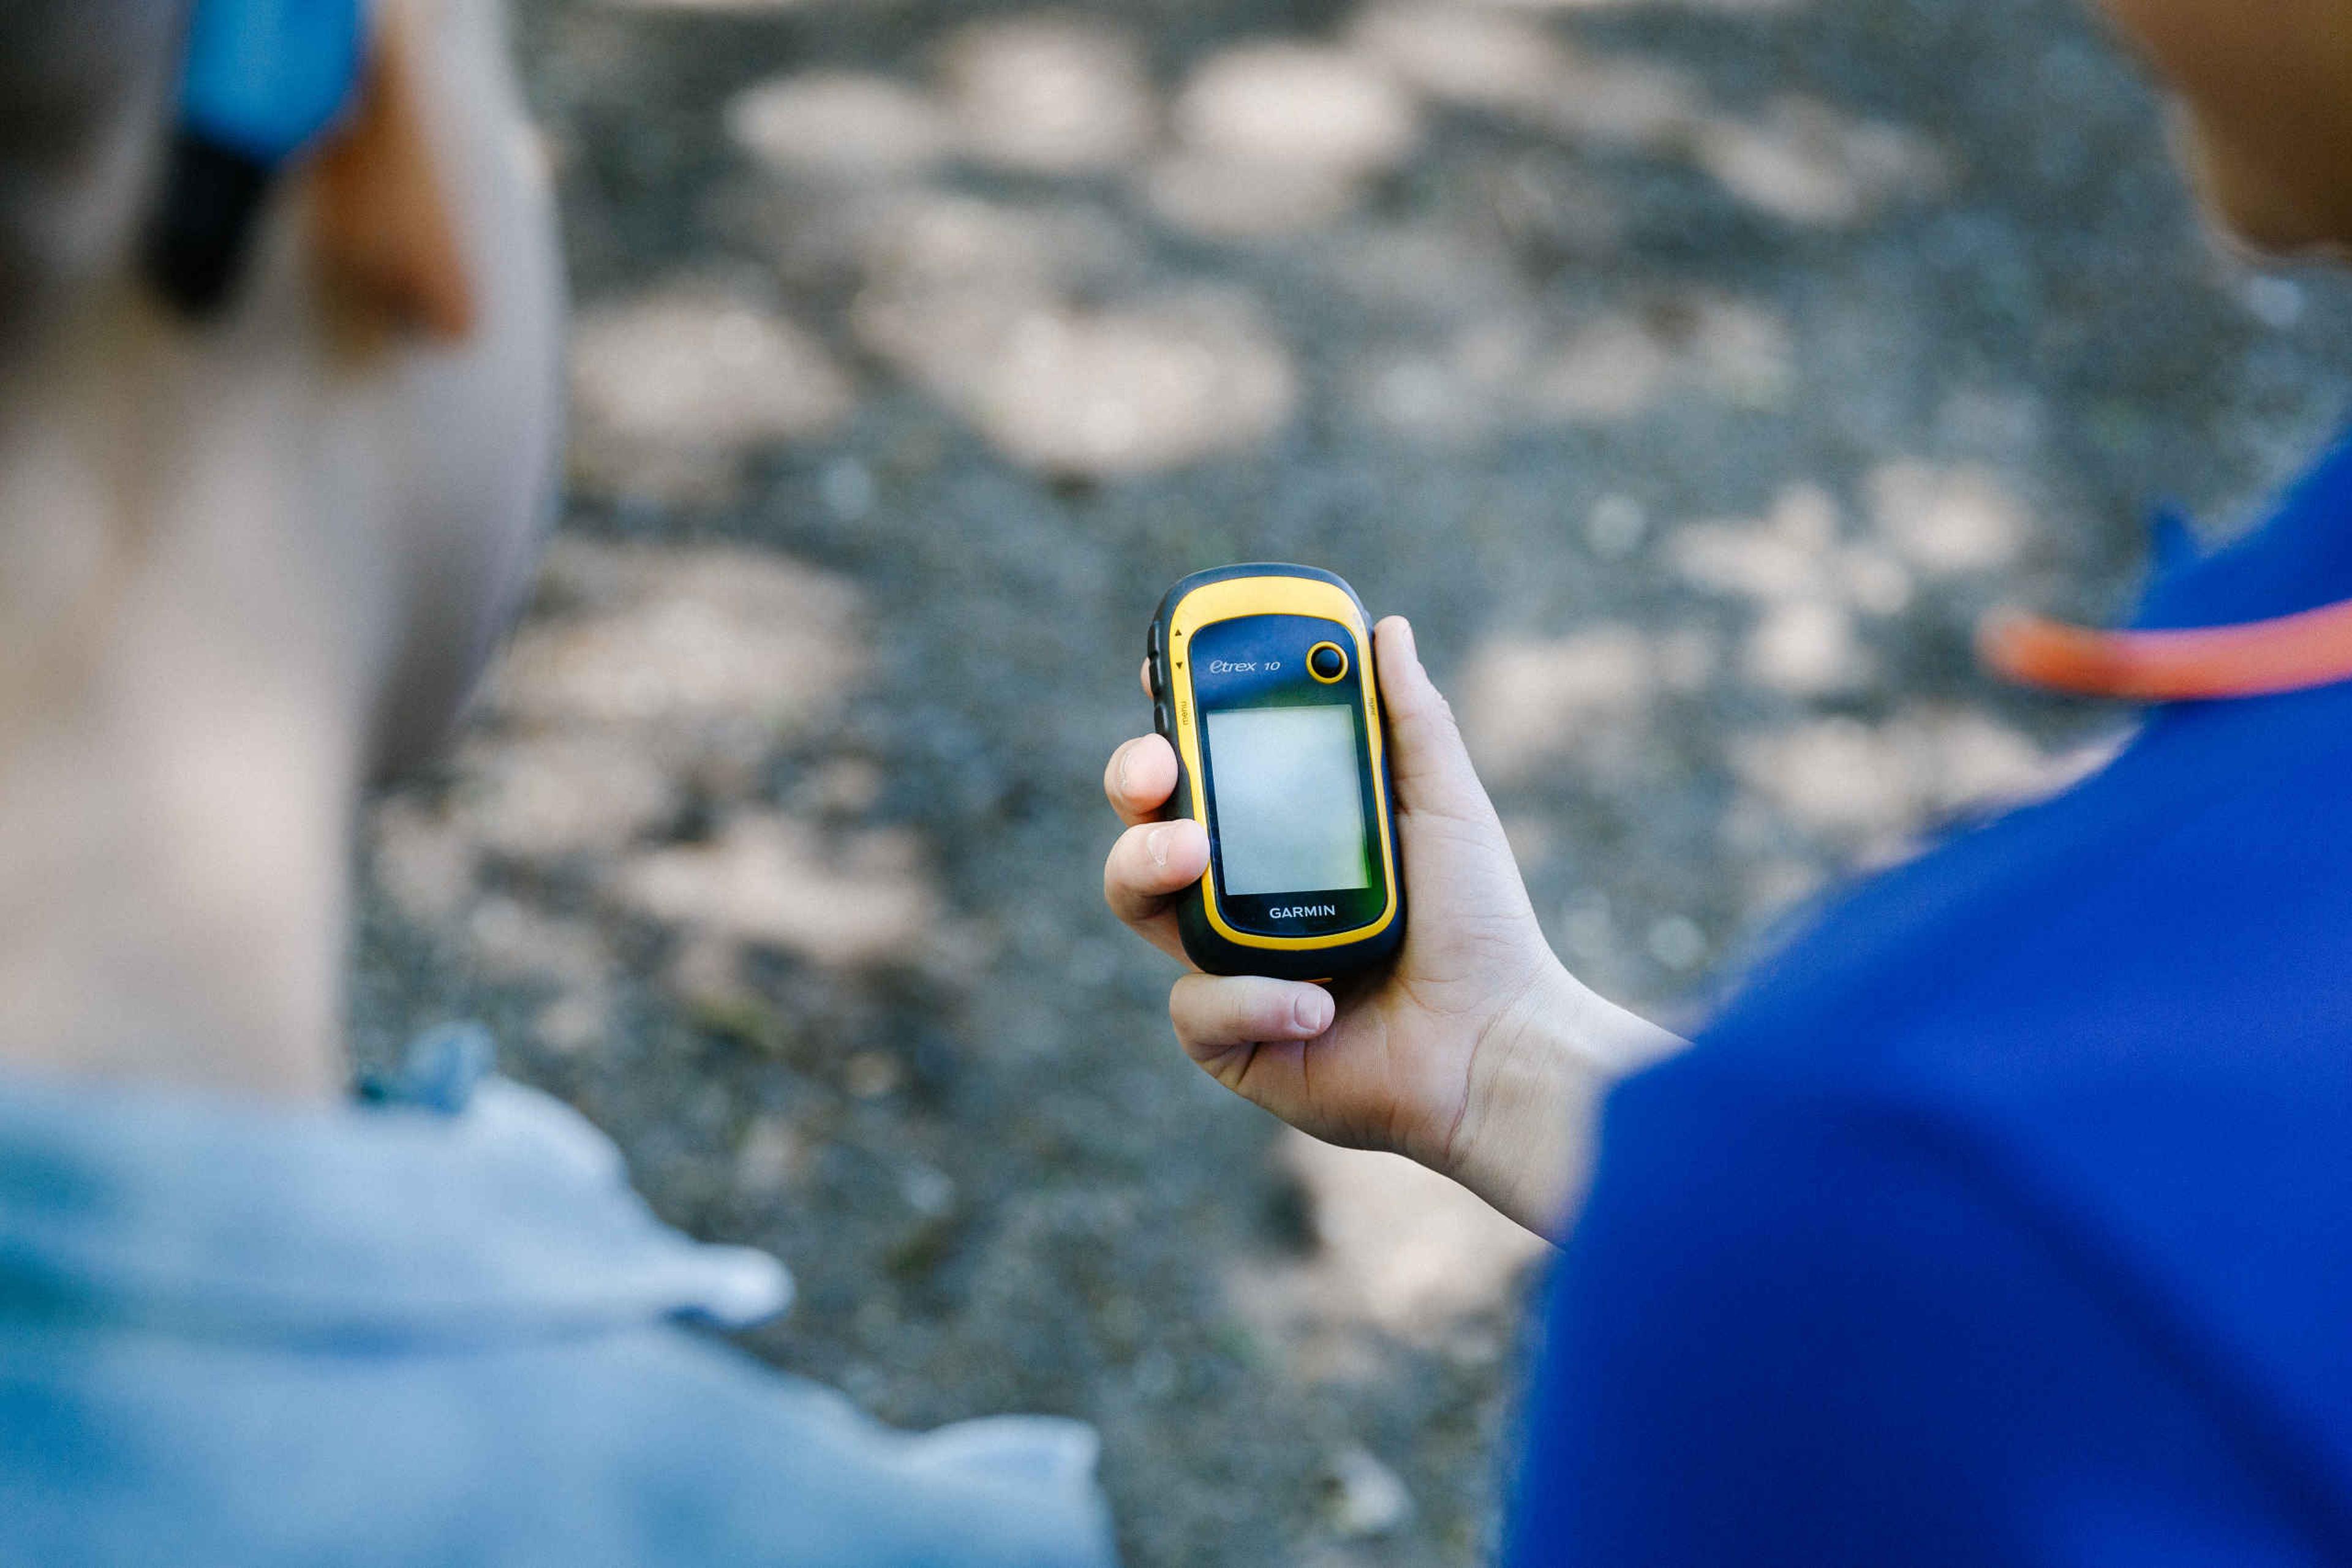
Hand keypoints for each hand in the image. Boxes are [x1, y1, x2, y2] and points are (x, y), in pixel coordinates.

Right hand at [1103, 617, 1681, 1235]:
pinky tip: (1316, 1005)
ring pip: (1137, 900)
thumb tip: (1387, 629)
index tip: (1158, 669)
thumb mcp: (1447, 808)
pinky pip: (1195, 1004)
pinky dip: (1253, 997)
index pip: (1204, 764)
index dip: (1168, 718)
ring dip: (1150, 867)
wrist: (1497, 1046)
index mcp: (1282, 833)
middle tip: (1155, 770)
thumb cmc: (1480, 926)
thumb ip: (1412, 721)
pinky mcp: (1229, 1039)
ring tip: (1195, 857)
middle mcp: (1243, 892)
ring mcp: (1228, 964)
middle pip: (1146, 822)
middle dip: (1131, 783)